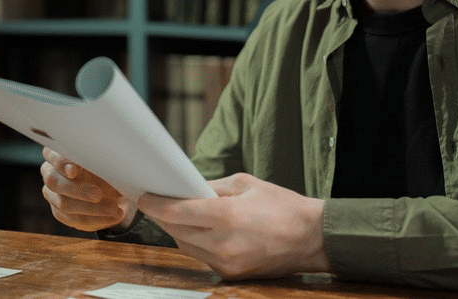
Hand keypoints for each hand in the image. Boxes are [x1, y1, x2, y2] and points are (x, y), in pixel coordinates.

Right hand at [40, 147, 137, 232]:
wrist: (110, 186)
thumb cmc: (105, 166)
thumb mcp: (106, 161)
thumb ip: (103, 164)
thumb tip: (113, 172)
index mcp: (57, 153)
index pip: (52, 155)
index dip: (61, 163)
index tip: (75, 170)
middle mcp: (50, 172)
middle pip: (54, 182)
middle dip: (77, 190)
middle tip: (97, 194)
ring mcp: (53, 194)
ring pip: (64, 204)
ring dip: (91, 209)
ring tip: (114, 209)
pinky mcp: (60, 212)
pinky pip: (74, 220)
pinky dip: (96, 219)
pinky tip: (112, 217)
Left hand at [137, 173, 328, 279]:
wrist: (313, 239)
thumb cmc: (284, 207)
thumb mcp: (247, 184)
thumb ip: (212, 187)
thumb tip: (186, 188)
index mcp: (227, 217)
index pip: (177, 212)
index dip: (155, 204)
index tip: (144, 196)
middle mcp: (223, 244)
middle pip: (176, 231)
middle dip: (163, 216)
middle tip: (157, 201)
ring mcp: (226, 263)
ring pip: (185, 246)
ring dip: (178, 230)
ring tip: (177, 214)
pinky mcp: (231, 274)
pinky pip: (201, 257)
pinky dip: (195, 242)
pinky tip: (198, 230)